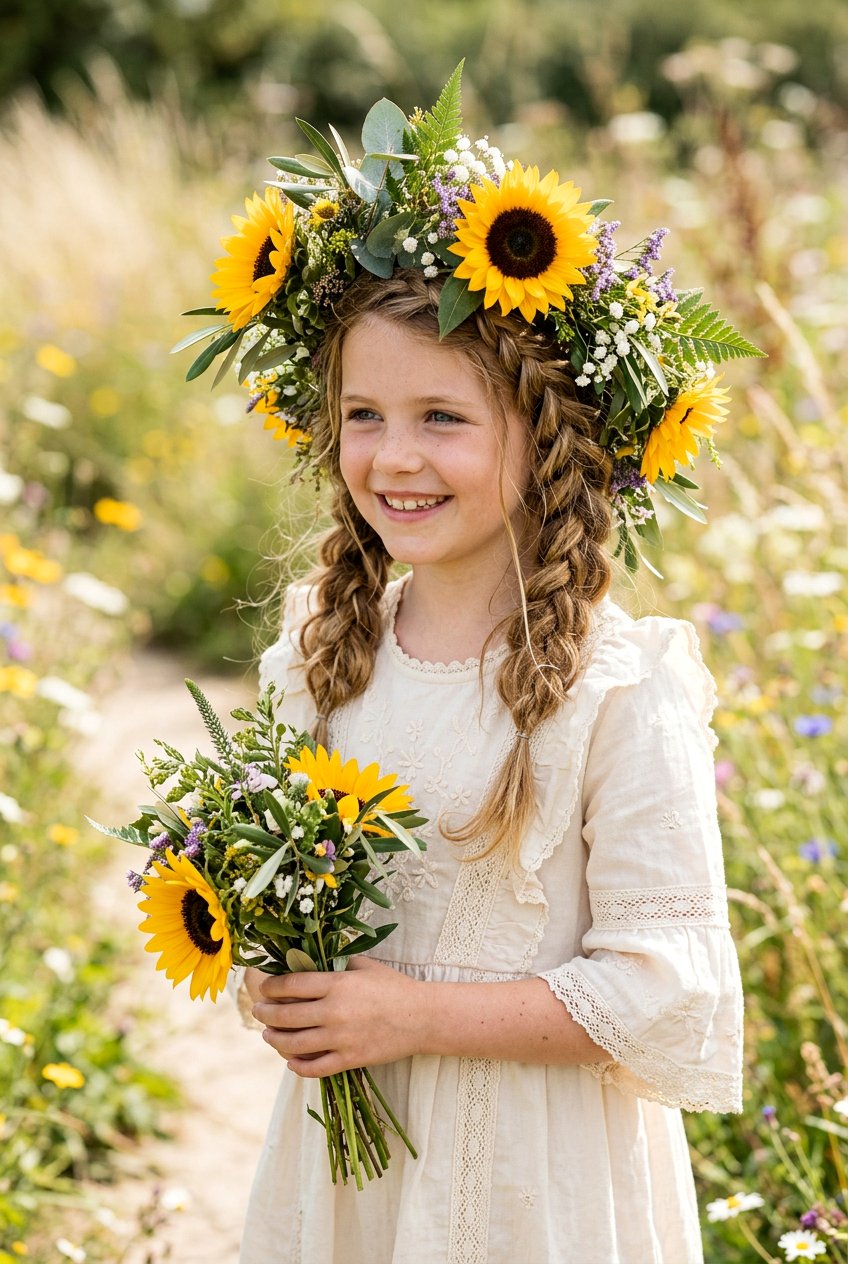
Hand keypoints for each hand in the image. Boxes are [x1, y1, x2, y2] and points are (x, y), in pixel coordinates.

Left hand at [251, 957, 422, 1077]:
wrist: (422, 1017)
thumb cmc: (394, 987)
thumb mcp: (364, 966)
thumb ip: (337, 966)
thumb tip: (312, 964)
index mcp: (337, 984)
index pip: (291, 985)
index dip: (271, 987)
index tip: (264, 988)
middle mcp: (334, 1011)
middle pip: (285, 1015)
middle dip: (265, 1014)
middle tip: (258, 1012)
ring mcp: (341, 1038)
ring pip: (294, 1044)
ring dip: (274, 1040)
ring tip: (268, 1036)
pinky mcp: (349, 1060)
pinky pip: (314, 1068)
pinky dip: (297, 1066)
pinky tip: (291, 1061)